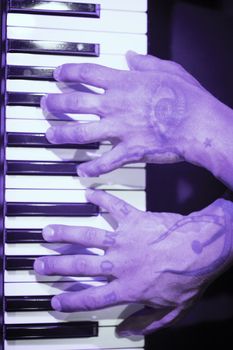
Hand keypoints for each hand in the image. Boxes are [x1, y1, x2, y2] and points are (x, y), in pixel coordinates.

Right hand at [34, 190, 232, 334]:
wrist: (202, 248)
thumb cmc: (188, 278)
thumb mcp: (172, 310)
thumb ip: (148, 322)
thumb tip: (127, 332)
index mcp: (128, 287)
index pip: (92, 297)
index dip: (71, 300)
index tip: (56, 299)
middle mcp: (120, 264)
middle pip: (81, 266)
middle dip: (57, 266)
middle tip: (40, 264)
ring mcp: (124, 240)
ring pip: (88, 237)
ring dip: (66, 234)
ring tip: (49, 231)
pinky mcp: (134, 220)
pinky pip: (114, 207)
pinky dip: (101, 199)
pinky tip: (88, 194)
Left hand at [41, 51, 210, 176]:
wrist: (198, 124)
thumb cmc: (187, 97)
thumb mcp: (167, 69)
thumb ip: (145, 63)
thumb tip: (131, 55)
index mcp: (124, 83)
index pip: (87, 74)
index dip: (68, 73)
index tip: (58, 75)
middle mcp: (116, 105)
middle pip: (75, 103)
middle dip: (55, 105)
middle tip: (46, 106)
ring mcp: (120, 129)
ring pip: (81, 133)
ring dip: (63, 135)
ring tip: (51, 136)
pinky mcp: (129, 151)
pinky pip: (104, 162)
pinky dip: (91, 168)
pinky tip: (82, 170)